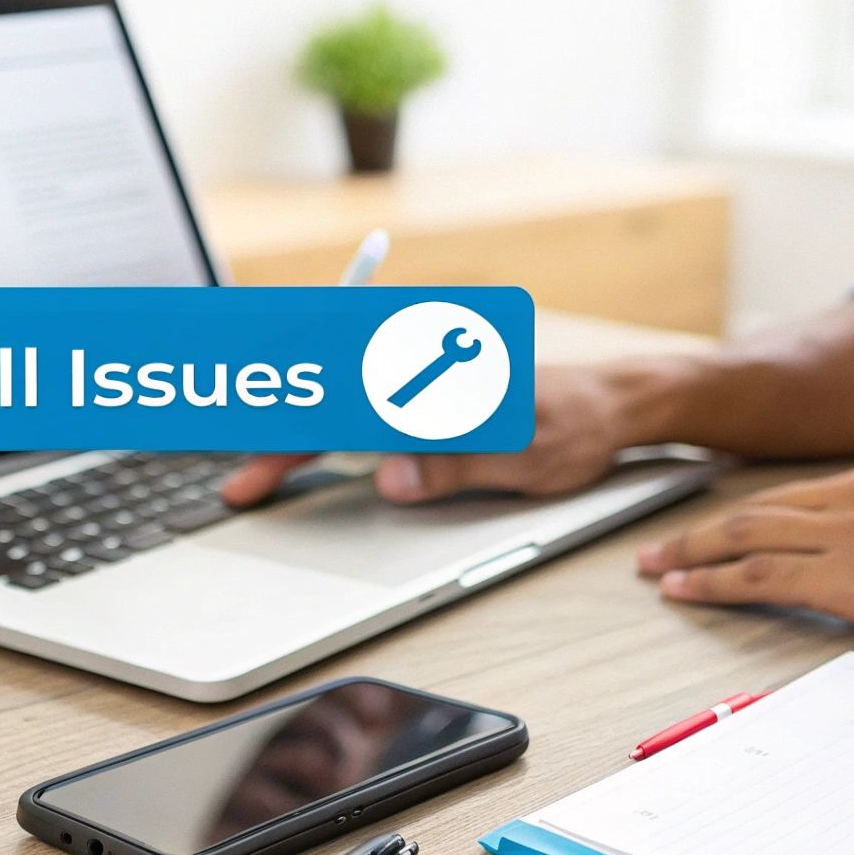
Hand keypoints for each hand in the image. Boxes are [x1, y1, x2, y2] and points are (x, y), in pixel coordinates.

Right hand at [221, 365, 634, 506]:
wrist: (615, 401)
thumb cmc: (578, 423)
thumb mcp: (526, 456)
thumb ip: (456, 466)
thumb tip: (392, 479)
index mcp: (440, 376)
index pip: (351, 402)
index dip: (298, 434)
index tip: (262, 467)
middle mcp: (422, 366)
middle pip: (327, 394)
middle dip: (275, 436)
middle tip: (238, 488)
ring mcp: (420, 377)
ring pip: (335, 396)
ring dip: (292, 431)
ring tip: (253, 471)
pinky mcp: (425, 391)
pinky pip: (359, 402)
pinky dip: (321, 424)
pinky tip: (297, 450)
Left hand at [637, 445, 853, 663]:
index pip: (803, 493)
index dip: (752, 514)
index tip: (721, 528)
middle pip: (759, 507)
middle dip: (702, 530)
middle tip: (658, 548)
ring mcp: (853, 532)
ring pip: (747, 534)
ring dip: (692, 554)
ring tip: (654, 569)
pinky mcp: (851, 577)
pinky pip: (762, 576)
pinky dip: (715, 582)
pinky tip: (686, 591)